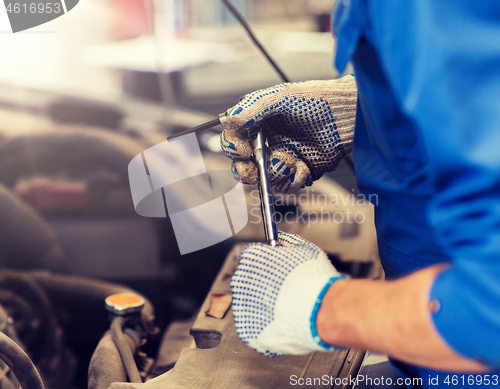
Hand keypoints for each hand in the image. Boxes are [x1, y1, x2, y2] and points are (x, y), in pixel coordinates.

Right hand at [220, 76, 356, 192]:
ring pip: (265, 178)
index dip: (233, 148)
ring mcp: (284, 159)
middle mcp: (268, 143)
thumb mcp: (281, 97)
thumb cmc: (316, 100)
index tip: (243, 149)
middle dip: (244, 171)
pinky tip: (304, 166)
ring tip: (291, 161)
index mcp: (258, 124)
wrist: (347, 115)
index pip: (234, 140)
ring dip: (274, 172)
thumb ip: (254, 108)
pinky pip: (287, 185)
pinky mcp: (300, 172)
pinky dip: (294, 179)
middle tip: (252, 168)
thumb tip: (229, 120)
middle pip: (243, 166)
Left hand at [231, 232, 345, 355]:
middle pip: (248, 281)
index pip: (252, 257)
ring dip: (264, 306)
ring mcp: (243, 307)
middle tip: (284, 291)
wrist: (320, 310)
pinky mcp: (248, 331)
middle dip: (264, 285)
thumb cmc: (314, 280)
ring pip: (251, 305)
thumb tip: (283, 240)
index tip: (276, 269)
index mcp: (252, 258)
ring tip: (287, 309)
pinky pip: (255, 327)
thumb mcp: (305, 249)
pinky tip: (283, 322)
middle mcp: (241, 281)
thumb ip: (288, 243)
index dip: (267, 263)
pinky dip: (266, 327)